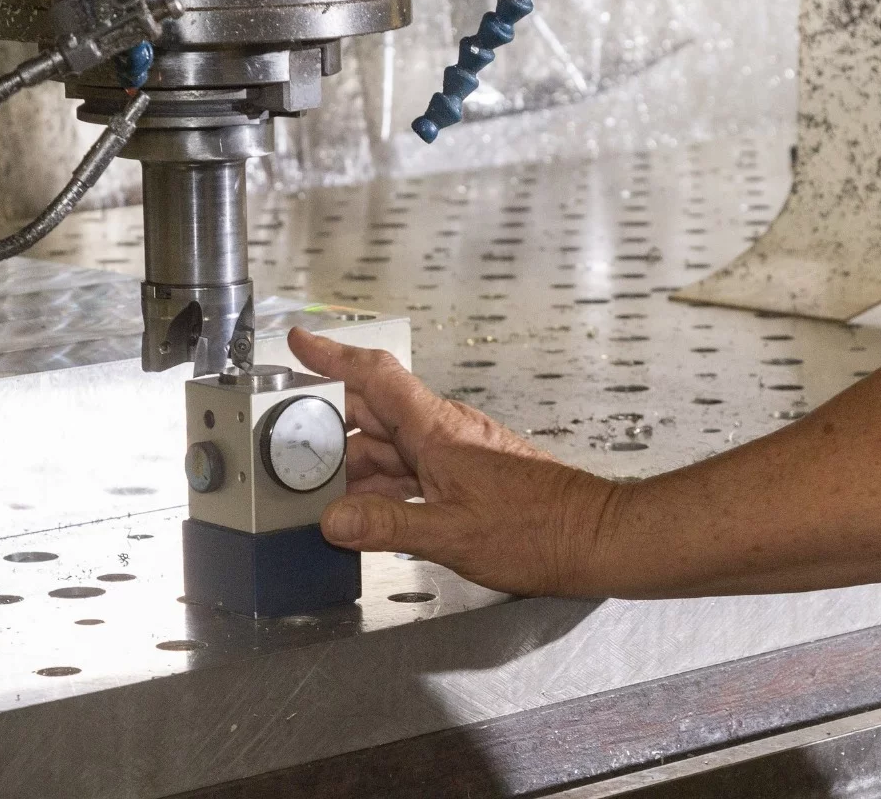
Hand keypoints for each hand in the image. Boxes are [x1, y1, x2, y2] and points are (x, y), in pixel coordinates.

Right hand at [288, 327, 622, 597]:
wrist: (594, 538)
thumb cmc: (539, 529)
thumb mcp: (451, 533)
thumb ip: (387, 526)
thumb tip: (334, 520)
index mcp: (437, 429)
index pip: (375, 376)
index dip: (332, 355)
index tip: (299, 343)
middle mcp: (444, 433)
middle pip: (372, 413)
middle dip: (327, 428)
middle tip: (286, 446)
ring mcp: (455, 454)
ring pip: (389, 448)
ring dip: (353, 466)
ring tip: (318, 493)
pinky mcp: (465, 478)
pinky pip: (409, 472)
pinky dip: (381, 487)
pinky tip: (366, 514)